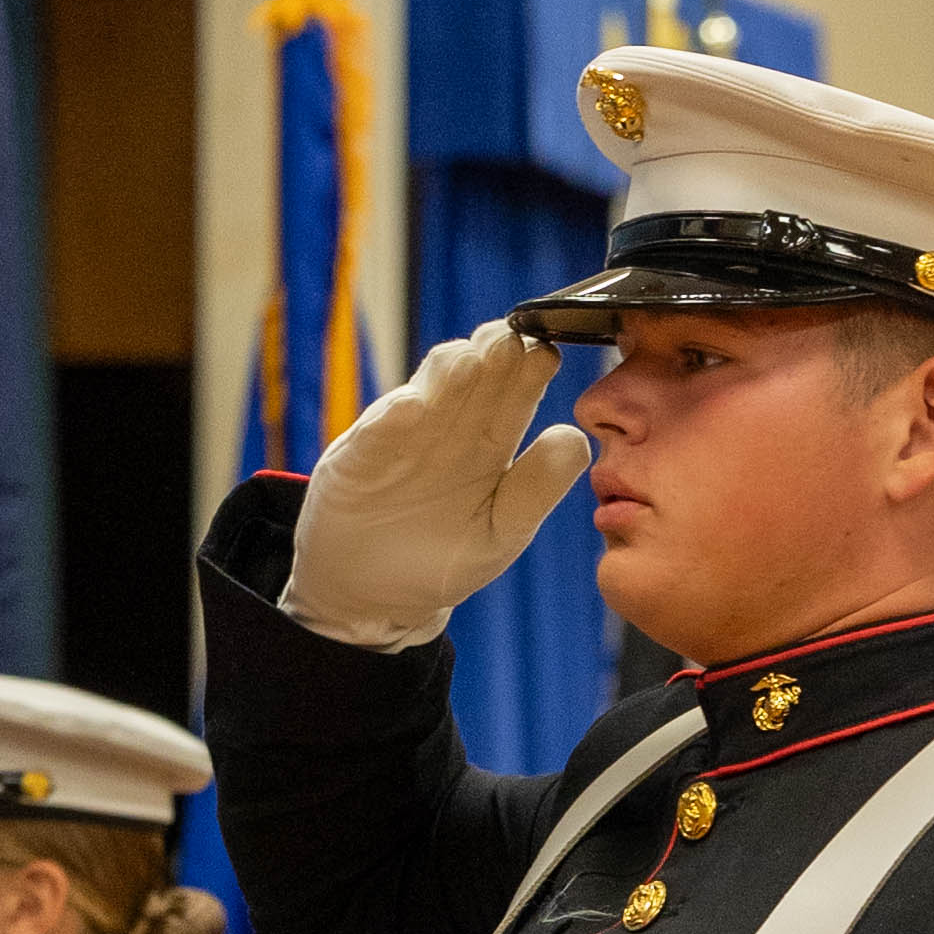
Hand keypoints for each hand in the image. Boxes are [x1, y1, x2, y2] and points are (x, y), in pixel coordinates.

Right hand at [278, 326, 591, 651]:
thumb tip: (575, 437)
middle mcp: (447, 431)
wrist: (374, 597)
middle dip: (492, 359)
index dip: (529, 374)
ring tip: (468, 358)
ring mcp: (402, 440)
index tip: (546, 355)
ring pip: (428, 397)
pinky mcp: (357, 460)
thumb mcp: (501, 533)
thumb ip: (537, 489)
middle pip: (474, 385)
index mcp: (490, 445)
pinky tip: (411, 407)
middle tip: (511, 336)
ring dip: (446, 377)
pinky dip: (392, 421)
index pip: (515, 398)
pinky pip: (377, 436)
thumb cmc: (443, 561)